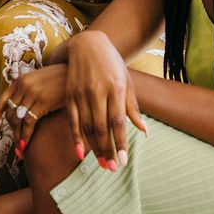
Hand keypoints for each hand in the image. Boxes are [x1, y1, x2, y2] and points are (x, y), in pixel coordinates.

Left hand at [0, 64, 68, 154]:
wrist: (74, 71)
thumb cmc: (58, 80)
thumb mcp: (38, 81)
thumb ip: (27, 93)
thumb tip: (20, 113)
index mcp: (18, 81)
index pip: (0, 102)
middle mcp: (22, 86)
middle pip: (9, 114)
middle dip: (11, 131)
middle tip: (16, 145)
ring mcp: (32, 93)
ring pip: (17, 119)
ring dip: (17, 137)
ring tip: (20, 149)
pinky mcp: (42, 101)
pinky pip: (29, 122)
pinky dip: (26, 135)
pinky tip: (26, 144)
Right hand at [64, 31, 146, 169]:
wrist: (87, 44)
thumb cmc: (112, 64)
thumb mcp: (126, 82)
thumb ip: (132, 107)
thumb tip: (143, 131)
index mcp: (115, 89)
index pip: (118, 122)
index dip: (120, 143)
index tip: (122, 161)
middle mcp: (97, 92)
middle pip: (102, 128)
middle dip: (107, 150)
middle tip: (111, 169)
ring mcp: (81, 93)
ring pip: (87, 127)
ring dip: (93, 148)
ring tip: (101, 164)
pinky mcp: (69, 95)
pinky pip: (72, 120)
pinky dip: (75, 137)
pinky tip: (79, 152)